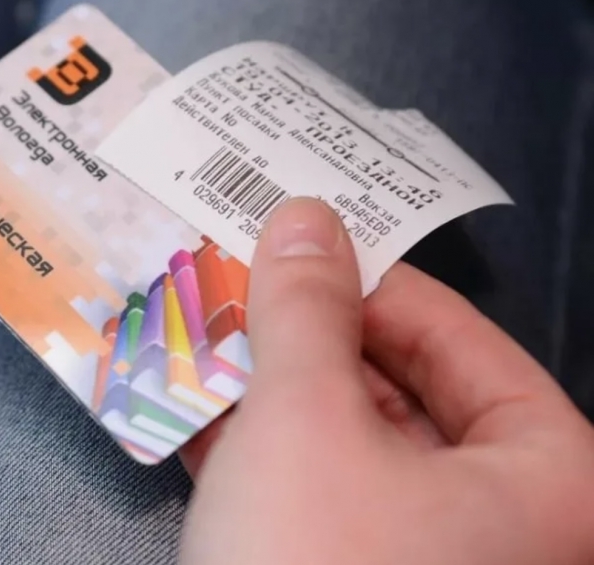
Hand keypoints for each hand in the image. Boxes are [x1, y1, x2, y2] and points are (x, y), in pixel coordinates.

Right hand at [179, 198, 593, 564]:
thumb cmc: (313, 562)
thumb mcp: (305, 419)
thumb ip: (307, 309)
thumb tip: (308, 214)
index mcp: (546, 477)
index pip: (457, 337)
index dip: (370, 283)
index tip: (296, 250)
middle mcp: (504, 522)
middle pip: (399, 390)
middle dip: (307, 341)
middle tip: (241, 291)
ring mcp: (429, 559)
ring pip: (350, 444)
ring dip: (274, 393)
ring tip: (209, 337)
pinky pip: (320, 495)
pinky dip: (262, 454)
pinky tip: (198, 412)